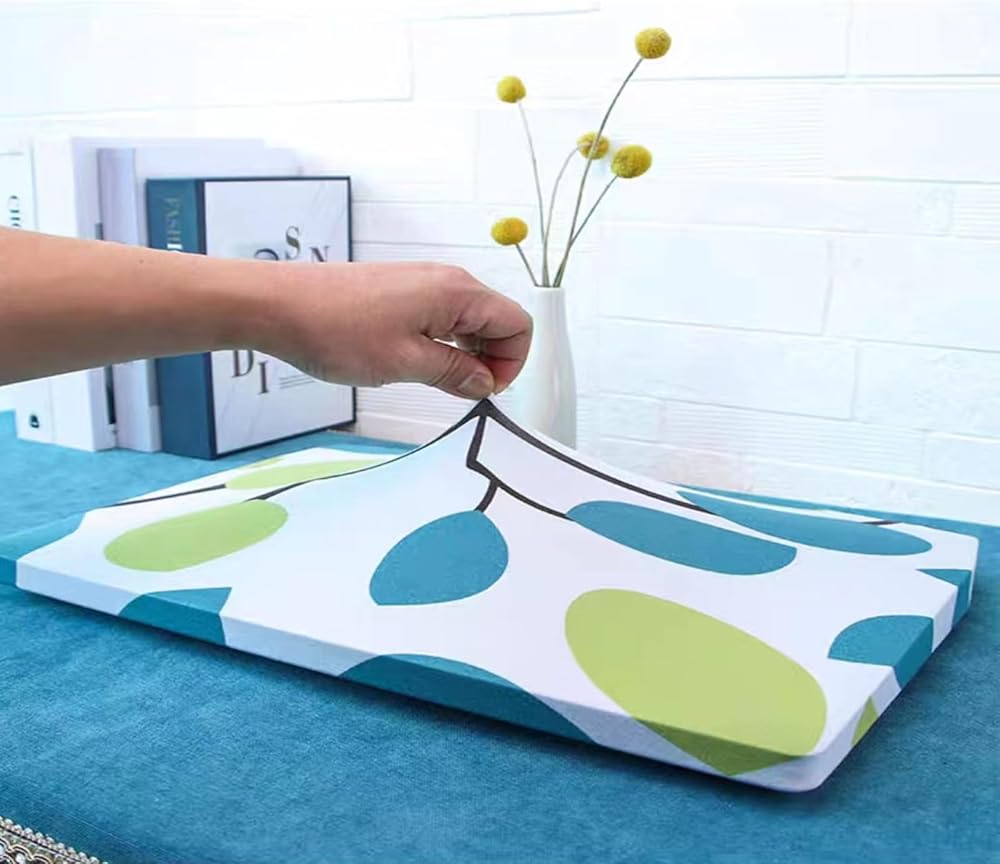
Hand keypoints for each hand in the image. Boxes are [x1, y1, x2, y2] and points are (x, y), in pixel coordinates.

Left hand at [260, 261, 532, 398]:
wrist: (278, 305)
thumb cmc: (334, 328)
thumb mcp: (404, 363)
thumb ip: (454, 373)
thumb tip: (484, 383)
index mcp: (456, 292)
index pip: (517, 324)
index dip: (510, 364)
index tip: (484, 391)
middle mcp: (446, 281)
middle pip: (497, 321)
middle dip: (490, 360)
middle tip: (460, 391)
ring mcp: (423, 283)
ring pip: (469, 321)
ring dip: (465, 354)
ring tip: (435, 379)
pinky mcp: (402, 291)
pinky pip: (442, 317)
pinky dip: (443, 343)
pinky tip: (417, 362)